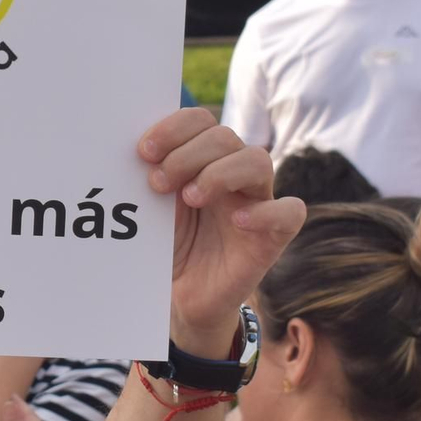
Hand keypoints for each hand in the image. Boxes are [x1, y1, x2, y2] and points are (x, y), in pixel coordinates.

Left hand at [137, 109, 303, 356]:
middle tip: (157, 183)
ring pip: (257, 161)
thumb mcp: (150, 210)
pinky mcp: (273, 236)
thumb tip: (130, 153)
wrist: (180, 299)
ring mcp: (256, 202)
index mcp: (202, 159)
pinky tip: (236, 220)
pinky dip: (264, 212)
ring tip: (190, 198)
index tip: (144, 151)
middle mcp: (232, 174)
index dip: (173, 128)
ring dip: (219, 173)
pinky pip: (290, 212)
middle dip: (186, 155)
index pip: (199, 121)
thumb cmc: (165, 247)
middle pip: (225, 137)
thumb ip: (147, 179)